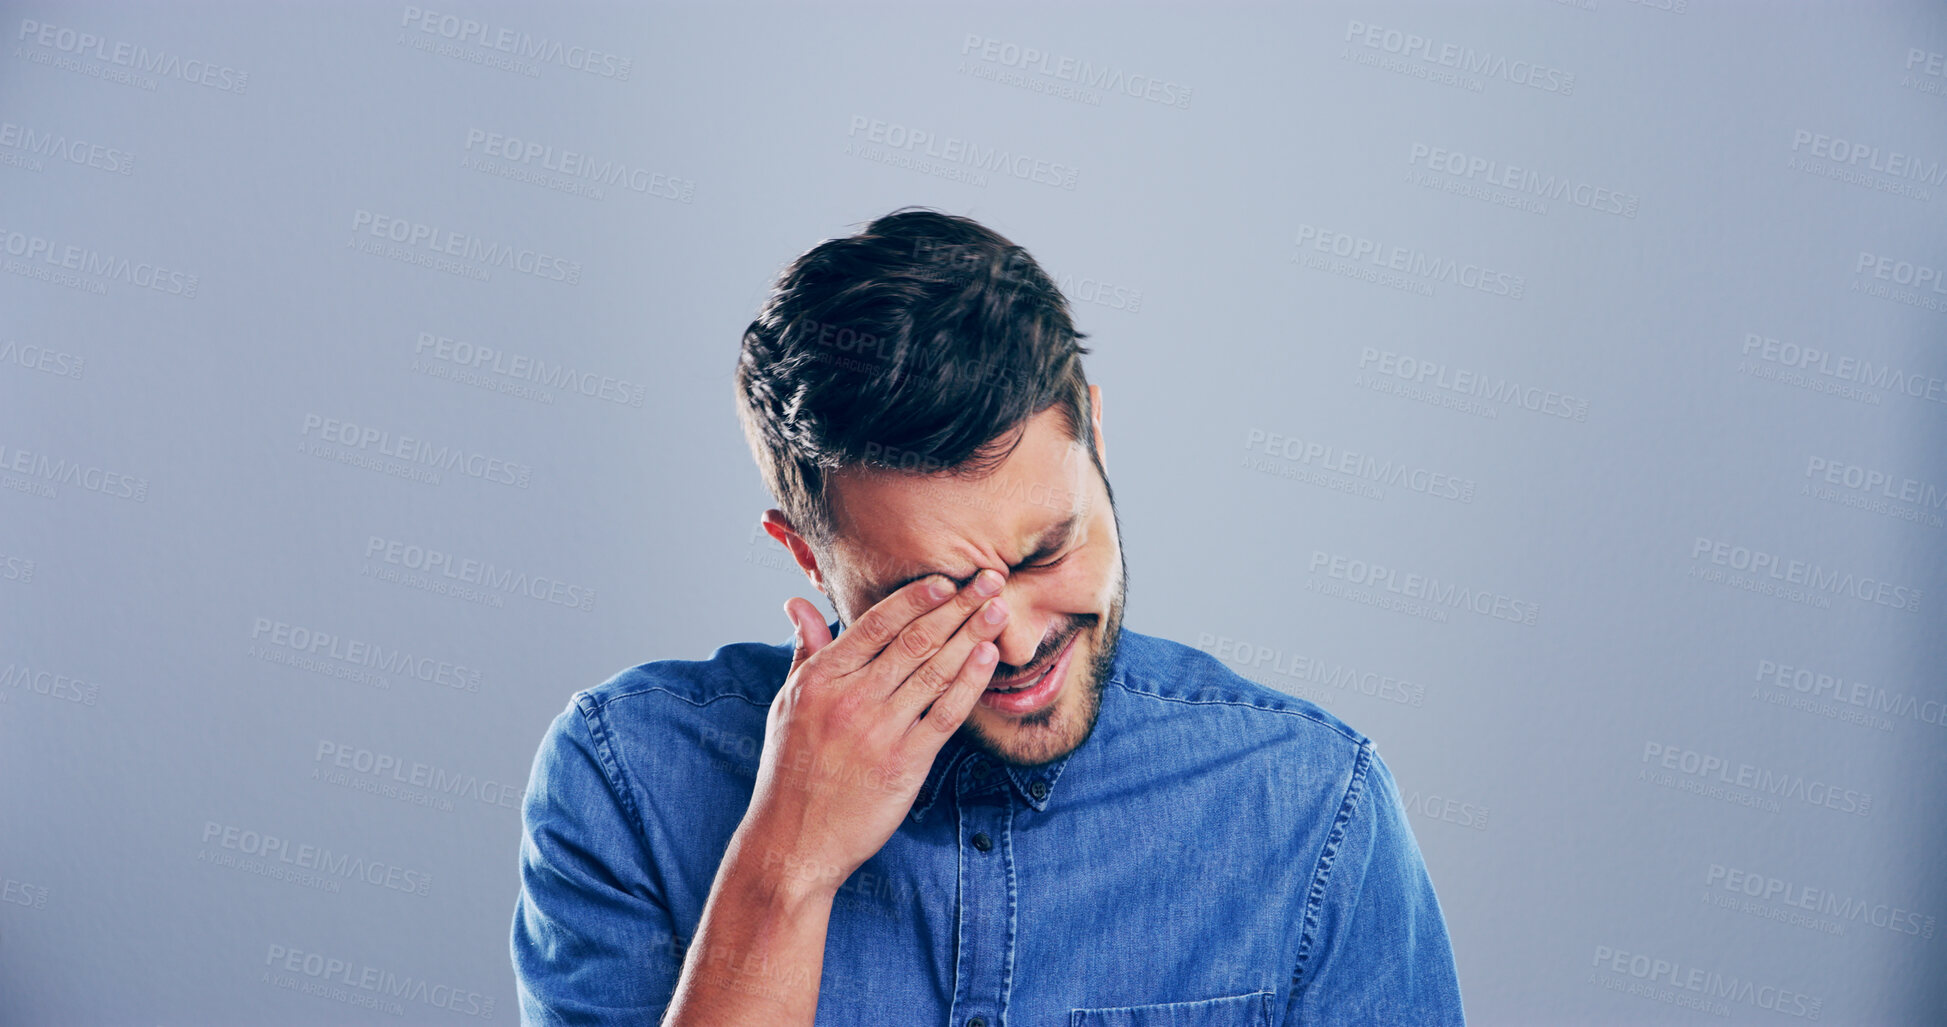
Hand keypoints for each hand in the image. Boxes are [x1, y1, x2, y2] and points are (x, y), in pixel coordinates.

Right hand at [738, 569, 1010, 897]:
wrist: (793, 841)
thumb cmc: (790, 770)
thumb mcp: (787, 704)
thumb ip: (803, 651)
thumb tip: (799, 604)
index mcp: (821, 678)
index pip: (876, 623)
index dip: (915, 597)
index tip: (945, 577)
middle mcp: (851, 698)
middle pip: (914, 640)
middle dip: (957, 606)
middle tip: (988, 579)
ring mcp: (880, 731)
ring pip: (935, 671)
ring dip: (972, 635)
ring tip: (999, 611)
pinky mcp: (905, 763)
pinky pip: (946, 714)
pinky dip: (969, 683)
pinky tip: (988, 659)